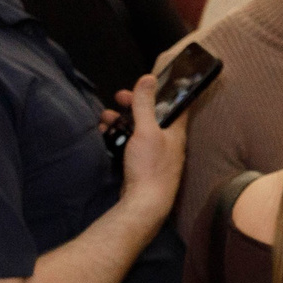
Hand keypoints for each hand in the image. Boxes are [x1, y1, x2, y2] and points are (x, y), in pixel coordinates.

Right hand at [115, 73, 185, 206]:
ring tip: (106, 118)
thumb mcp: (147, 131)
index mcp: (176, 132)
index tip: (143, 83)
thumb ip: (145, 105)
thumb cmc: (150, 167)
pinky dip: (118, 136)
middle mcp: (169, 142)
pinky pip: (130, 144)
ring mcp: (156, 154)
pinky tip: (106, 134)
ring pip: (138, 129)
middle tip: (118, 98)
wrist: (144, 203)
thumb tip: (148, 79)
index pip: (174, 104)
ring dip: (121, 121)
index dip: (159, 91)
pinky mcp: (143, 165)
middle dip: (133, 105)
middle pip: (151, 115)